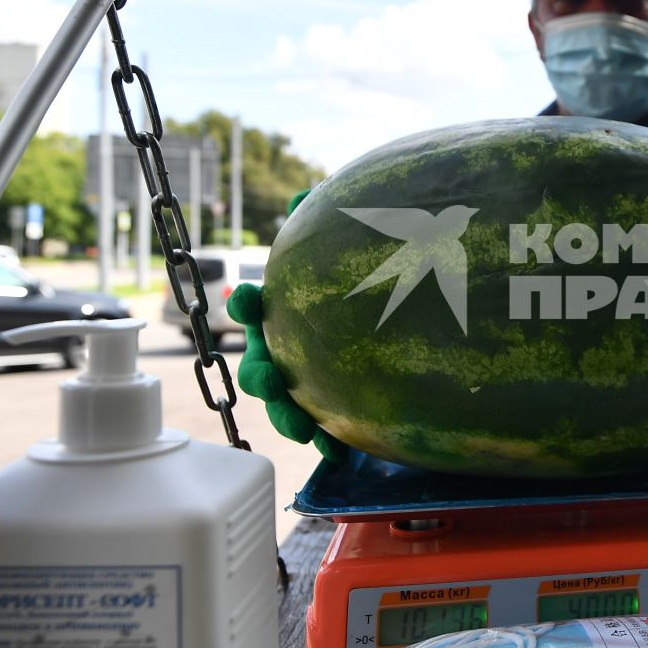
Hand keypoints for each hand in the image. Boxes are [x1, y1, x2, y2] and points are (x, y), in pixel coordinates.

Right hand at [225, 189, 348, 463]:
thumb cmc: (363, 285)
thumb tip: (304, 194)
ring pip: (284, 406)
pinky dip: (328, 443)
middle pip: (259, 366)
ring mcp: (305, 384)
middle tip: (270, 378)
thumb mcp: (356, 247)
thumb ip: (329, 223)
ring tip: (301, 428)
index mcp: (284, 313)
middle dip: (260, 374)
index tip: (249, 299)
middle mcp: (286, 349)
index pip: (255, 306)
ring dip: (287, 417)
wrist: (400, 330)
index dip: (247, 304)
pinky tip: (340, 453)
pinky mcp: (331, 412)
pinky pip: (323, 433)